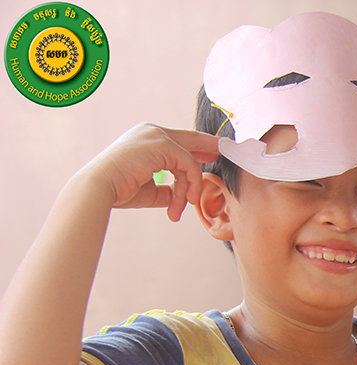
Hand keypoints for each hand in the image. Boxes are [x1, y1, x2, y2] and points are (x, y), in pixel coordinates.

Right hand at [85, 124, 218, 221]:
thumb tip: (181, 196)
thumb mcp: (150, 190)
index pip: (179, 141)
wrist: (99, 188)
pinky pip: (189, 166)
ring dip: (190, 188)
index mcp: (147, 139)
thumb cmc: (120, 190)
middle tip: (224, 153)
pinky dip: (190, 186)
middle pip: (191, 139)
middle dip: (210, 147)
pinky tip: (185, 202)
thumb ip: (168, 189)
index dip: (198, 148)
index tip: (211, 156)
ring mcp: (157, 136)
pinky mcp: (163, 144)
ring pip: (190, 162)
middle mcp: (152, 132)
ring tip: (181, 208)